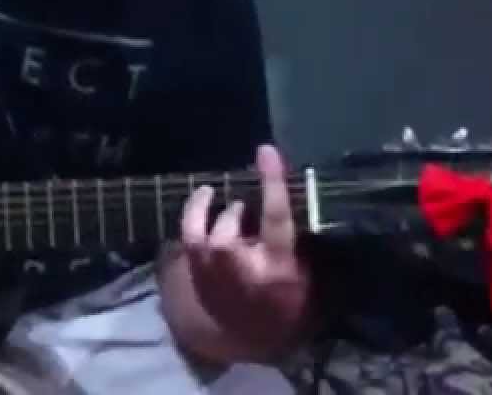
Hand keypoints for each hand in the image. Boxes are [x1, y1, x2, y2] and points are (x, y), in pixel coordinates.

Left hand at [178, 145, 311, 353]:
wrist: (253, 340)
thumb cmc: (288, 299)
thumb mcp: (303, 270)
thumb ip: (293, 237)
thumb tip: (280, 194)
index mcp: (277, 264)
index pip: (275, 216)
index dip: (271, 182)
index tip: (266, 151)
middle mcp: (241, 267)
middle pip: (231, 224)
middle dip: (238, 213)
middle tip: (246, 211)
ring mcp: (213, 275)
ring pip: (204, 231)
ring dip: (213, 214)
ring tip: (219, 203)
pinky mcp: (195, 277)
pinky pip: (188, 236)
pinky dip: (195, 216)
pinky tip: (203, 201)